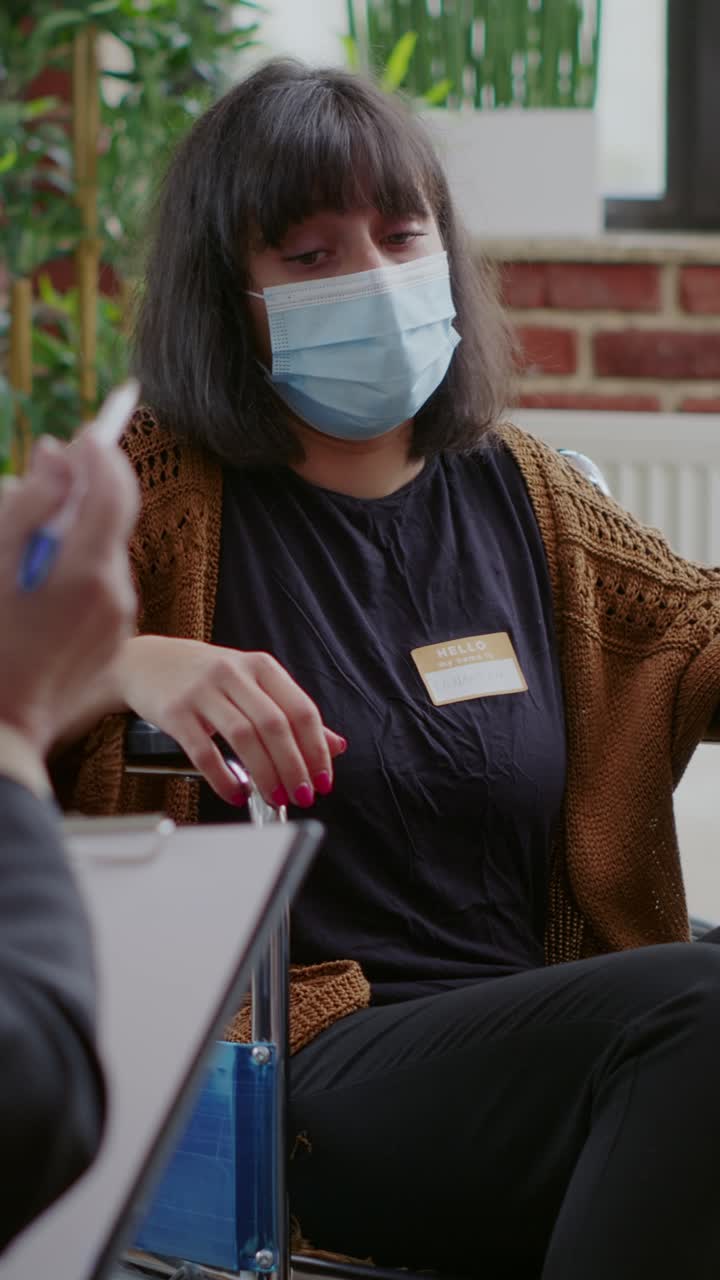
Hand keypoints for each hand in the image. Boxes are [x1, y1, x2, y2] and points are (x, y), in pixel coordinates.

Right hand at [0, 434, 138, 756]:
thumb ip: (29, 503)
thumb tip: (57, 456)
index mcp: (88, 571)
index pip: (114, 491)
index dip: (101, 455)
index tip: (84, 434)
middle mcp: (116, 594)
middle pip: (109, 522)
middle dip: (83, 494)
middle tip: (50, 474)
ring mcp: (117, 622)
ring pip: (102, 555)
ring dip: (73, 537)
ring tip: (27, 546)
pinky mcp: (110, 642)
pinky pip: (99, 589)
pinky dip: (75, 572)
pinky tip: (38, 586)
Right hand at [121, 634, 346, 807]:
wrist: (146, 662)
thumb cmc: (205, 676)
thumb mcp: (253, 683)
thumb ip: (292, 713)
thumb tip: (334, 745)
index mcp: (261, 666)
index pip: (301, 709)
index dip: (316, 749)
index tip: (323, 779)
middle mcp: (233, 674)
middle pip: (274, 725)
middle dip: (293, 767)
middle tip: (302, 795)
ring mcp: (202, 691)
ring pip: (243, 737)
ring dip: (264, 775)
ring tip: (275, 798)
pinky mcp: (175, 712)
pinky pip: (204, 752)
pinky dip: (224, 778)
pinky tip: (236, 793)